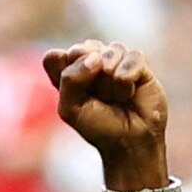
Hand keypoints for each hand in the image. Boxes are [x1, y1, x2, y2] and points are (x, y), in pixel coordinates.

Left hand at [44, 39, 172, 191]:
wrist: (131, 141)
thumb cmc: (99, 127)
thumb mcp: (71, 109)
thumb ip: (70, 79)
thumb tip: (95, 57)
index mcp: (69, 72)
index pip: (55, 57)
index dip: (64, 73)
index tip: (76, 94)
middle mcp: (91, 61)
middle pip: (80, 50)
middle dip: (89, 77)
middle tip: (99, 97)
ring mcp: (114, 59)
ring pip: (108, 51)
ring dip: (111, 81)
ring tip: (116, 97)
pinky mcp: (137, 61)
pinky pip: (132, 56)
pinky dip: (129, 78)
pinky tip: (130, 93)